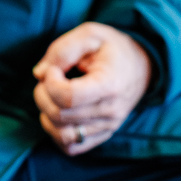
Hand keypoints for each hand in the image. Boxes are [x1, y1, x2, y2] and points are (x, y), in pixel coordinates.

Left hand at [31, 22, 150, 155]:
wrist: (141, 66)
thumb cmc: (111, 48)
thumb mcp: (89, 33)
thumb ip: (62, 50)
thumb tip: (39, 74)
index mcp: (109, 85)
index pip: (68, 98)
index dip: (50, 82)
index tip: (54, 69)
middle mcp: (111, 112)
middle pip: (60, 116)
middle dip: (43, 94)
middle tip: (49, 78)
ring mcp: (107, 127)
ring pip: (63, 136)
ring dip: (46, 115)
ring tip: (52, 96)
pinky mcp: (102, 135)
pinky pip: (71, 147)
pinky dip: (55, 133)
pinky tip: (56, 111)